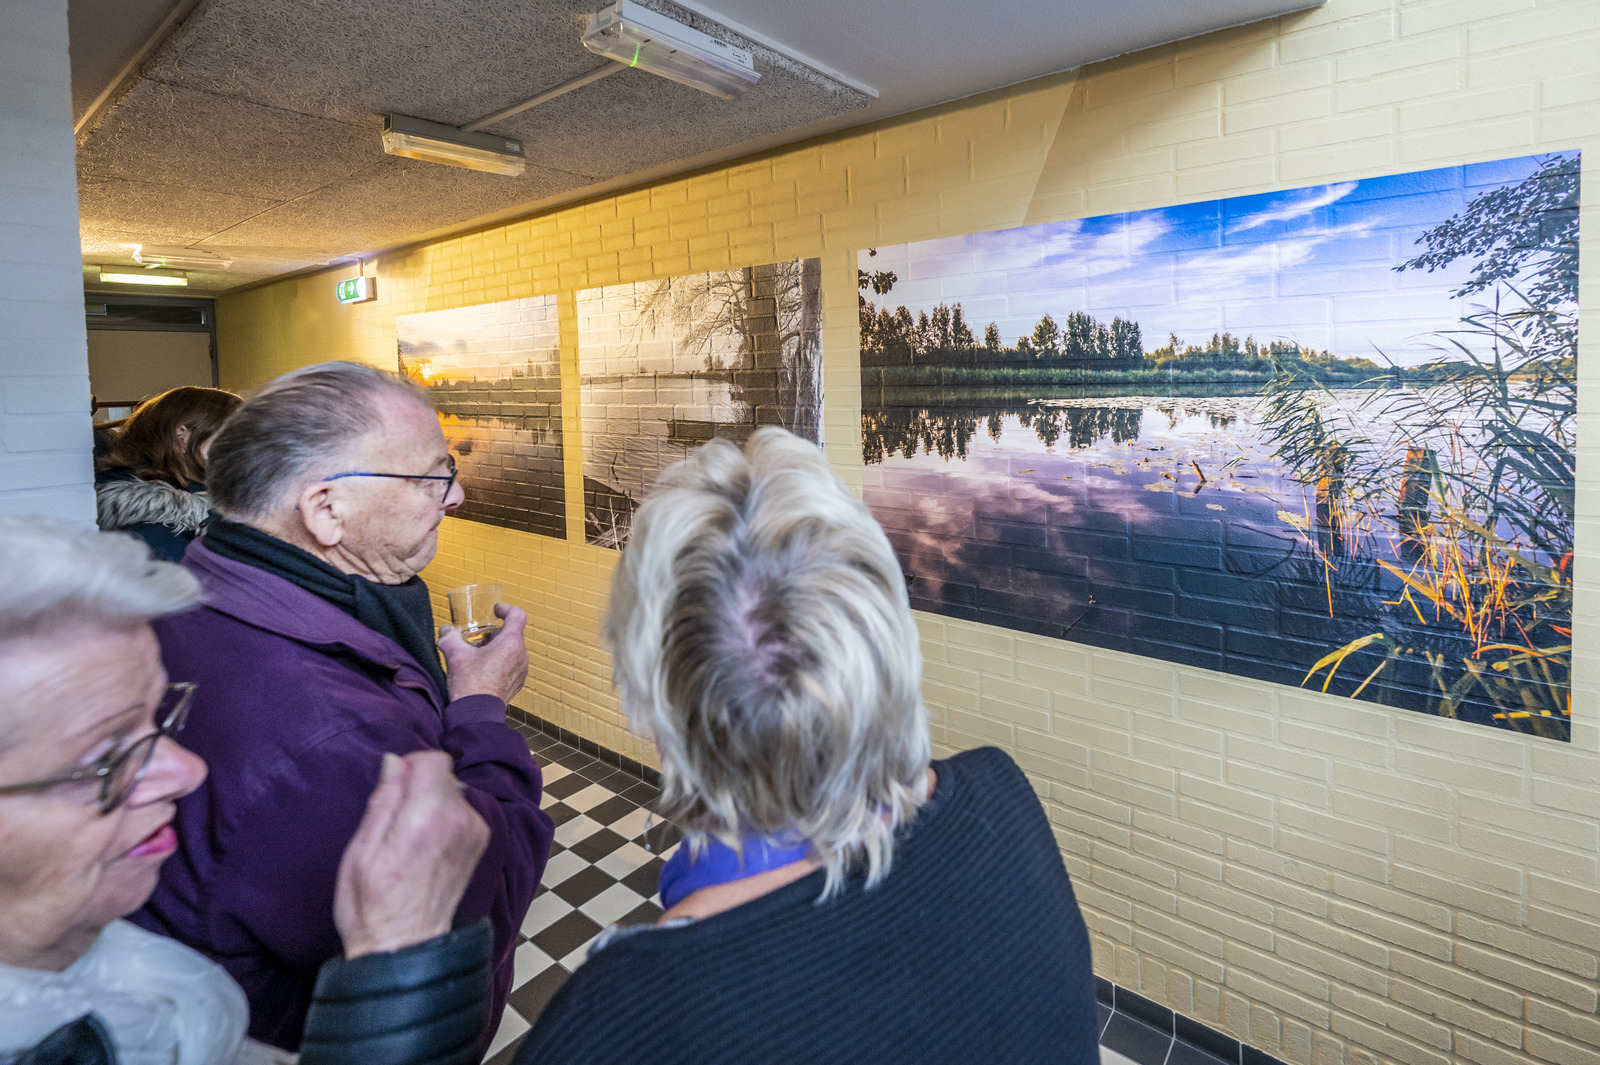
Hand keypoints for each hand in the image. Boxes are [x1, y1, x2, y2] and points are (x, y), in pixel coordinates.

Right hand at [334, 751, 489, 958]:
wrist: (404, 948)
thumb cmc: (371, 905)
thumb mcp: (361, 851)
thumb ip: (383, 800)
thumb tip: (394, 761)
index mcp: (426, 818)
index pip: (434, 760)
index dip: (410, 766)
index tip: (393, 788)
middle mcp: (459, 820)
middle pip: (444, 774)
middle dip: (419, 786)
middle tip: (395, 822)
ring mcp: (475, 833)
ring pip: (453, 792)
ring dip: (432, 803)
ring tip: (410, 839)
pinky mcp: (480, 844)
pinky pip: (462, 811)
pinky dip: (446, 819)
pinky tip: (427, 847)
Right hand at [439, 603, 529, 703]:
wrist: (476, 714)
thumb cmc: (470, 686)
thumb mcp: (455, 656)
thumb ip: (449, 637)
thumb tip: (446, 630)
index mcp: (510, 644)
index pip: (517, 615)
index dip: (506, 609)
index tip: (495, 610)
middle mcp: (521, 655)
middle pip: (512, 634)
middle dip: (494, 633)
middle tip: (476, 639)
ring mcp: (521, 670)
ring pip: (512, 649)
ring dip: (496, 648)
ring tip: (477, 656)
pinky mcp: (517, 682)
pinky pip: (512, 664)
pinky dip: (500, 661)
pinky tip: (482, 670)